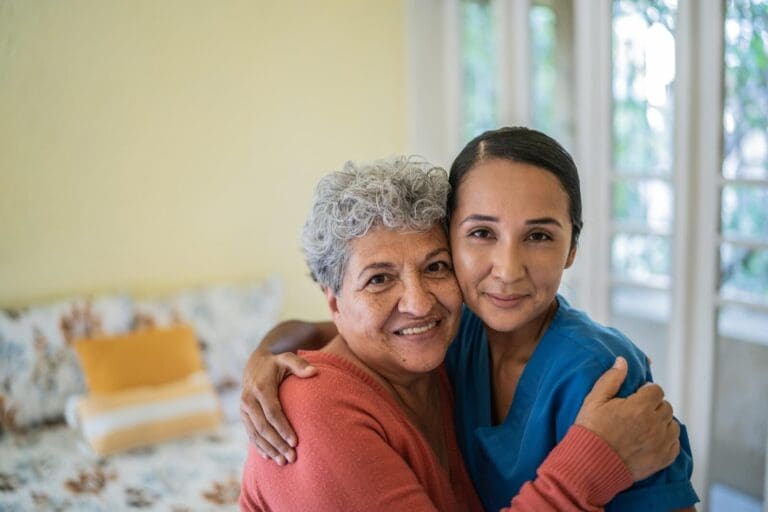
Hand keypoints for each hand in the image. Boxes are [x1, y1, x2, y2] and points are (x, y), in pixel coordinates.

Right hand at [239, 348, 316, 464]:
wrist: (255, 365)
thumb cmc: (276, 363)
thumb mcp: (287, 358)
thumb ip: (300, 364)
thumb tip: (314, 372)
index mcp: (260, 387)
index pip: (272, 412)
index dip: (283, 428)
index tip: (295, 442)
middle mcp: (248, 400)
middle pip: (263, 427)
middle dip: (277, 444)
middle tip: (292, 457)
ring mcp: (243, 409)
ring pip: (255, 434)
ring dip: (269, 449)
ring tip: (283, 462)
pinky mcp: (243, 416)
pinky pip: (250, 434)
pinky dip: (259, 447)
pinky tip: (269, 457)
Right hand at [575, 357, 679, 480]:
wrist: (591, 465)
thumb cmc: (591, 431)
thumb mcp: (594, 400)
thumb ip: (611, 379)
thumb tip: (622, 361)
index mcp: (639, 407)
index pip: (656, 390)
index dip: (646, 391)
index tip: (636, 397)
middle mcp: (654, 424)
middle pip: (666, 406)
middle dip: (654, 406)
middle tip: (638, 412)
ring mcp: (660, 443)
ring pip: (673, 425)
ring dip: (662, 423)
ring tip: (645, 427)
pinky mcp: (662, 460)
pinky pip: (675, 444)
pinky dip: (667, 440)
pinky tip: (652, 440)